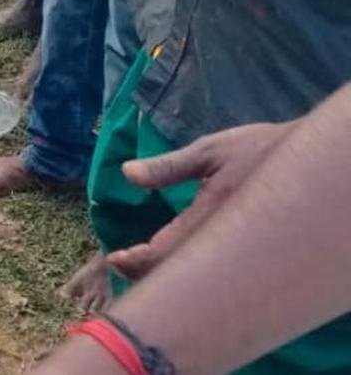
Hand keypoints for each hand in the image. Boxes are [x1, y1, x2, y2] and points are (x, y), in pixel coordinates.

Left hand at [107, 121, 295, 279]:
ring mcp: (239, 248)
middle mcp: (225, 239)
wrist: (311, 160)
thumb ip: (168, 166)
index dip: (136, 261)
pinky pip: (214, 269)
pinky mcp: (249, 250)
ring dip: (166, 274)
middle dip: (147, 275)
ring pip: (197, 277)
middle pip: (180, 275)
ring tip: (139, 265)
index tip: (114, 258)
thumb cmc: (259, 150)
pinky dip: (188, 268)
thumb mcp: (211, 152)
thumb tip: (126, 173)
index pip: (166, 252)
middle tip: (121, 265)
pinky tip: (173, 261)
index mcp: (213, 215)